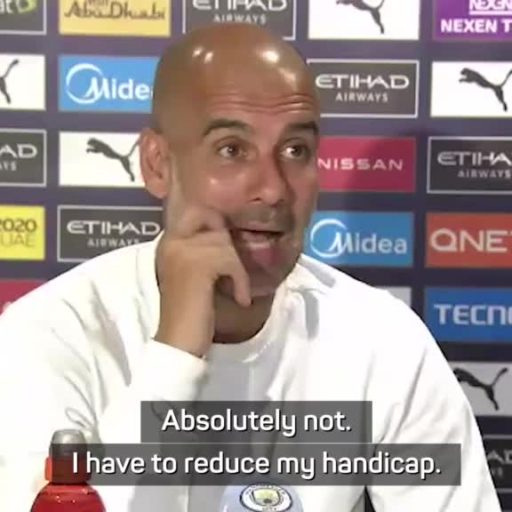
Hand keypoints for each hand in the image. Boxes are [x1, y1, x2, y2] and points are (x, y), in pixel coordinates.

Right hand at [154, 171, 250, 357]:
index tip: (229, 243)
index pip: (197, 210)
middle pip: (215, 225)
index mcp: (169, 240)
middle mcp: (171, 240)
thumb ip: (204, 249)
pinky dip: (240, 280)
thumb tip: (227, 230)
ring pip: (224, 243)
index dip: (216, 220)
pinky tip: (240, 297)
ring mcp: (181, 251)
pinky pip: (229, 260)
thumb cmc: (190, 309)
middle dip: (230, 251)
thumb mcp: (194, 272)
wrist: (178, 340)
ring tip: (237, 289)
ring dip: (237, 269)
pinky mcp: (195, 266)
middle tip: (234, 275)